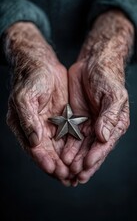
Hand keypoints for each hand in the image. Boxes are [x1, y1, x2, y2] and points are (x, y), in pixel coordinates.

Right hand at [5, 22, 69, 183]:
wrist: (42, 63)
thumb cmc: (30, 78)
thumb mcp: (25, 97)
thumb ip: (28, 120)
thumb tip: (34, 142)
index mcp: (23, 125)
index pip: (34, 147)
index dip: (44, 160)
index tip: (55, 170)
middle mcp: (36, 128)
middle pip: (47, 152)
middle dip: (57, 165)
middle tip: (68, 178)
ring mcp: (49, 124)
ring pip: (58, 147)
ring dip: (65, 161)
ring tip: (75, 174)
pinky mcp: (60, 119)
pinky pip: (67, 136)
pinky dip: (72, 148)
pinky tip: (79, 157)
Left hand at [61, 10, 133, 184]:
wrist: (92, 63)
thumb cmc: (107, 77)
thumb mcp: (113, 95)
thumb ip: (110, 116)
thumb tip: (104, 136)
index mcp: (114, 123)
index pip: (105, 144)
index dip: (95, 156)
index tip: (85, 166)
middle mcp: (102, 126)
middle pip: (92, 149)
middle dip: (84, 163)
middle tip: (74, 176)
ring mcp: (88, 123)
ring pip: (81, 145)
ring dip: (74, 158)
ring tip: (66, 168)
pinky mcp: (76, 118)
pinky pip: (71, 135)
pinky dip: (67, 146)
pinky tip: (62, 154)